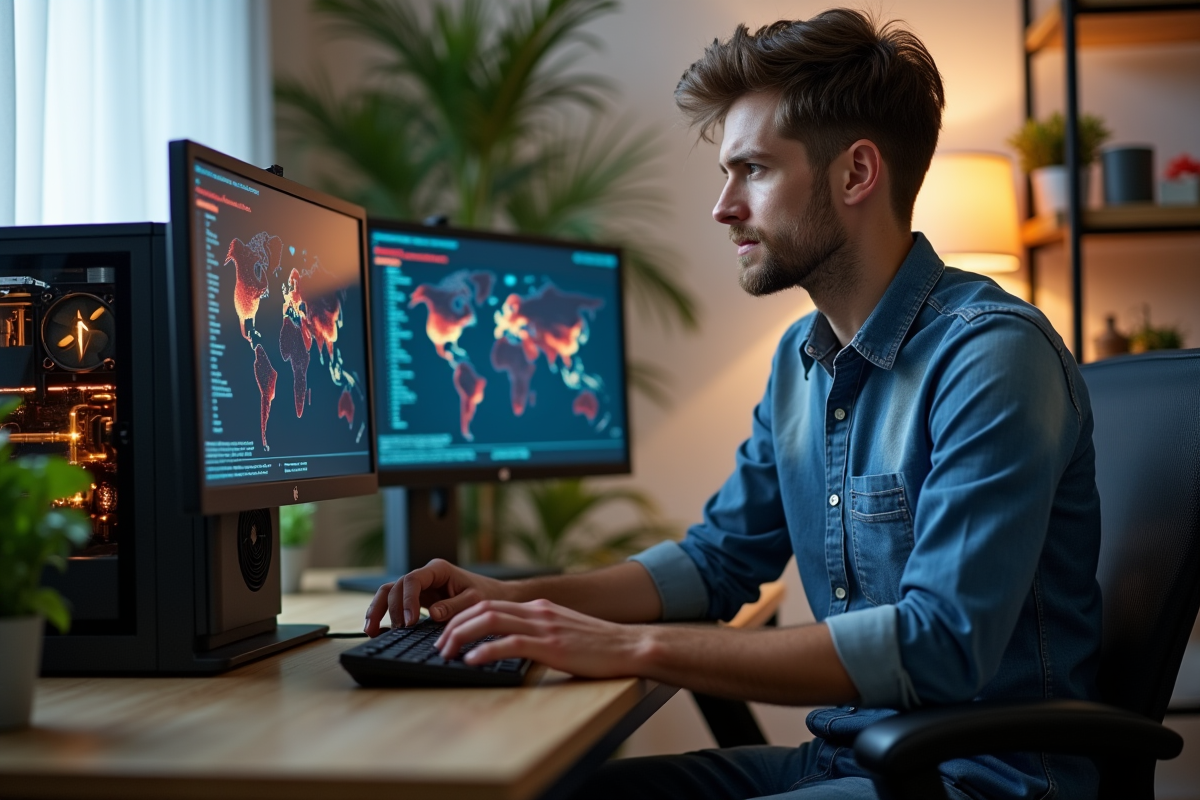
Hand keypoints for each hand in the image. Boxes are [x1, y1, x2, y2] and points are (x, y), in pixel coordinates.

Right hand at [364, 559, 511, 635]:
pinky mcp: (416, 599)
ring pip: (389, 592)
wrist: (493, 595)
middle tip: (399, 631)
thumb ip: (454, 606)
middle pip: (396, 586)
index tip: (410, 621)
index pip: (413, 580)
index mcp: (438, 569)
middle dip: (392, 608)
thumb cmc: (486, 594)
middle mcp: (424, 575)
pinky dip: (383, 614)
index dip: (407, 600)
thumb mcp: (475, 601)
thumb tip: (433, 614)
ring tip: (370, 630)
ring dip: (377, 609)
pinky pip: (394, 603)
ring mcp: (418, 586)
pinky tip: (375, 629)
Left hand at [434, 598, 652, 678]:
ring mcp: (544, 626)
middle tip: (439, 644)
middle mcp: (537, 611)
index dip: (463, 617)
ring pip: (490, 621)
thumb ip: (540, 633)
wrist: (629, 646)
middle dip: (454, 624)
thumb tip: (515, 647)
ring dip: (462, 635)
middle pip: (483, 608)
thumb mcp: (563, 632)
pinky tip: (471, 661)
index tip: (448, 633)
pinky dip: (485, 651)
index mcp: (538, 608)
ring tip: (446, 652)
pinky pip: (510, 644)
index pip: (490, 604)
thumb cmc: (599, 646)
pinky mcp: (551, 645)